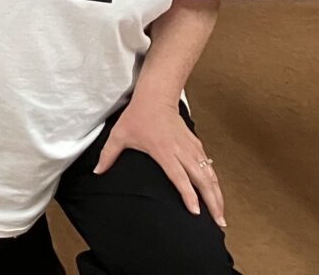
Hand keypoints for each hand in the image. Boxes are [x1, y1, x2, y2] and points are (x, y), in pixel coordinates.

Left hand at [95, 99, 224, 227]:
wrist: (156, 97)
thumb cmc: (137, 116)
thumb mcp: (119, 134)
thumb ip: (108, 155)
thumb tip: (97, 172)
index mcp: (163, 151)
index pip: (179, 177)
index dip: (188, 194)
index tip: (196, 211)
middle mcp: (181, 151)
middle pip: (201, 179)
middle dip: (212, 201)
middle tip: (219, 222)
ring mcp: (191, 147)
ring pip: (209, 174)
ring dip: (217, 194)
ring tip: (221, 214)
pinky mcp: (196, 144)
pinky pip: (208, 166)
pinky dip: (215, 181)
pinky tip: (217, 193)